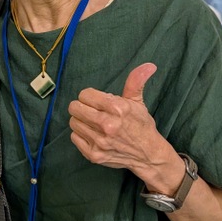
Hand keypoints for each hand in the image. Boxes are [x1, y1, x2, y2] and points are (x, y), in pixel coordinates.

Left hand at [68, 63, 175, 179]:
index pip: (85, 95)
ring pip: (73, 122)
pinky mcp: (94, 154)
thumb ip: (135, 82)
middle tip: (91, 111)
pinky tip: (93, 135)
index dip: (89, 96)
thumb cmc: (141, 126)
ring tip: (93, 123)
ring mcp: (100, 141)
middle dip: (81, 107)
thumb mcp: (138, 102)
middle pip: (75, 108)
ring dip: (81, 121)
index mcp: (118, 108)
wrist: (148, 155)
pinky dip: (81, 135)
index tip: (96, 101)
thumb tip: (149, 65)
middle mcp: (107, 125)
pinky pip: (74, 137)